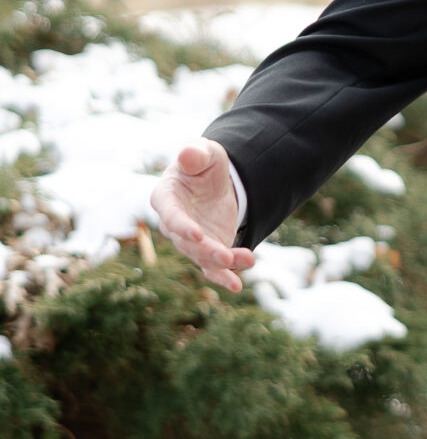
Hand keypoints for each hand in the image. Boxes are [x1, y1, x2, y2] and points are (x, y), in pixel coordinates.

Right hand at [149, 139, 253, 292]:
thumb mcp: (204, 153)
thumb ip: (195, 154)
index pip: (170, 214)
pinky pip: (212, 268)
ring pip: (202, 257)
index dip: (181, 226)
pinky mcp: (207, 250)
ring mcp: (189, 241)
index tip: (196, 234)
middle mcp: (173, 224)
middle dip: (206, 250)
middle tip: (226, 256)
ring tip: (247, 260)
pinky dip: (223, 278)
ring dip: (222, 263)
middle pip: (186, 242)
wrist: (214, 181)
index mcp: (166, 197)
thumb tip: (186, 154)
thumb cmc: (203, 164)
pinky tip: (237, 285)